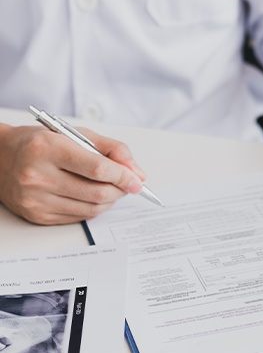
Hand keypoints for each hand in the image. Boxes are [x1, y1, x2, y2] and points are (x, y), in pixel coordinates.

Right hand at [0, 124, 145, 224]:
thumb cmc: (40, 143)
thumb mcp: (75, 134)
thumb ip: (111, 149)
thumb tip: (137, 173)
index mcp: (47, 149)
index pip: (97, 168)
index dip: (123, 176)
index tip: (137, 180)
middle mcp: (38, 176)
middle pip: (97, 192)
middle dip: (120, 190)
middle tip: (128, 185)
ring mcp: (36, 199)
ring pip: (91, 209)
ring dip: (110, 201)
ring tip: (113, 189)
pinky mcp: (37, 216)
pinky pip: (79, 217)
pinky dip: (94, 208)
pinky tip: (94, 197)